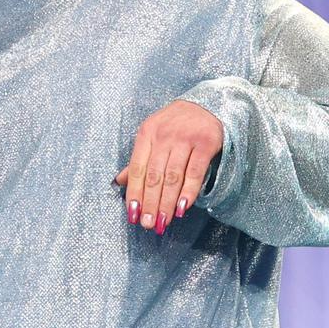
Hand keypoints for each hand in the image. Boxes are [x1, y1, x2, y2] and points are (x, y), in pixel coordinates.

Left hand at [115, 100, 223, 234]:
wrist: (208, 104)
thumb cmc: (176, 124)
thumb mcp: (153, 135)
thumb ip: (139, 159)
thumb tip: (120, 183)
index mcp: (146, 134)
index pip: (137, 169)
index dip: (134, 193)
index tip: (132, 214)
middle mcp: (164, 136)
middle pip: (154, 176)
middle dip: (150, 203)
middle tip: (148, 224)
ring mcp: (185, 139)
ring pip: (173, 177)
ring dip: (167, 202)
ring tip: (163, 221)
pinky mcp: (206, 143)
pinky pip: (195, 172)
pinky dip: (188, 191)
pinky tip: (183, 207)